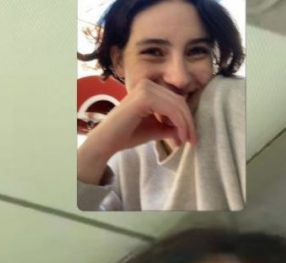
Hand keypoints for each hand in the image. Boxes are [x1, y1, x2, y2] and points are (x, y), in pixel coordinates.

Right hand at [78, 79, 196, 184]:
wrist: (106, 142)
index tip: (189, 137)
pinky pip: (170, 109)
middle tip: (192, 140)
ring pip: (177, 105)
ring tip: (186, 141)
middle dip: (188, 121)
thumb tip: (187, 129)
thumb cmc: (125, 136)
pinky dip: (179, 123)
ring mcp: (146, 88)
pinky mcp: (145, 97)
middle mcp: (148, 84)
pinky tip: (179, 137)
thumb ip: (169, 126)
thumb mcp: (154, 129)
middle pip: (179, 101)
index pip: (175, 100)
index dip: (186, 118)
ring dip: (186, 124)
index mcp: (149, 88)